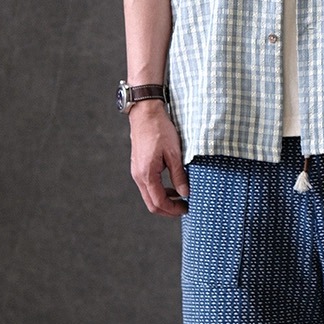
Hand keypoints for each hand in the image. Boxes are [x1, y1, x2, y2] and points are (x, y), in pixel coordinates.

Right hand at [129, 101, 188, 215]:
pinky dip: (160, 191)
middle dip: (168, 210)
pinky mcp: (139, 167)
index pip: (159, 202)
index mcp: (147, 174)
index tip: (187, 209)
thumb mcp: (174, 153)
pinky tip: (172, 187)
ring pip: (149, 196)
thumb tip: (185, 193)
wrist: (145, 114)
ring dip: (164, 200)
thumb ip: (179, 176)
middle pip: (151, 204)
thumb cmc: (159, 130)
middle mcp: (138, 176)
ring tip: (181, 197)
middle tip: (184, 208)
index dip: (173, 210)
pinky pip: (148, 186)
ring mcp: (137, 172)